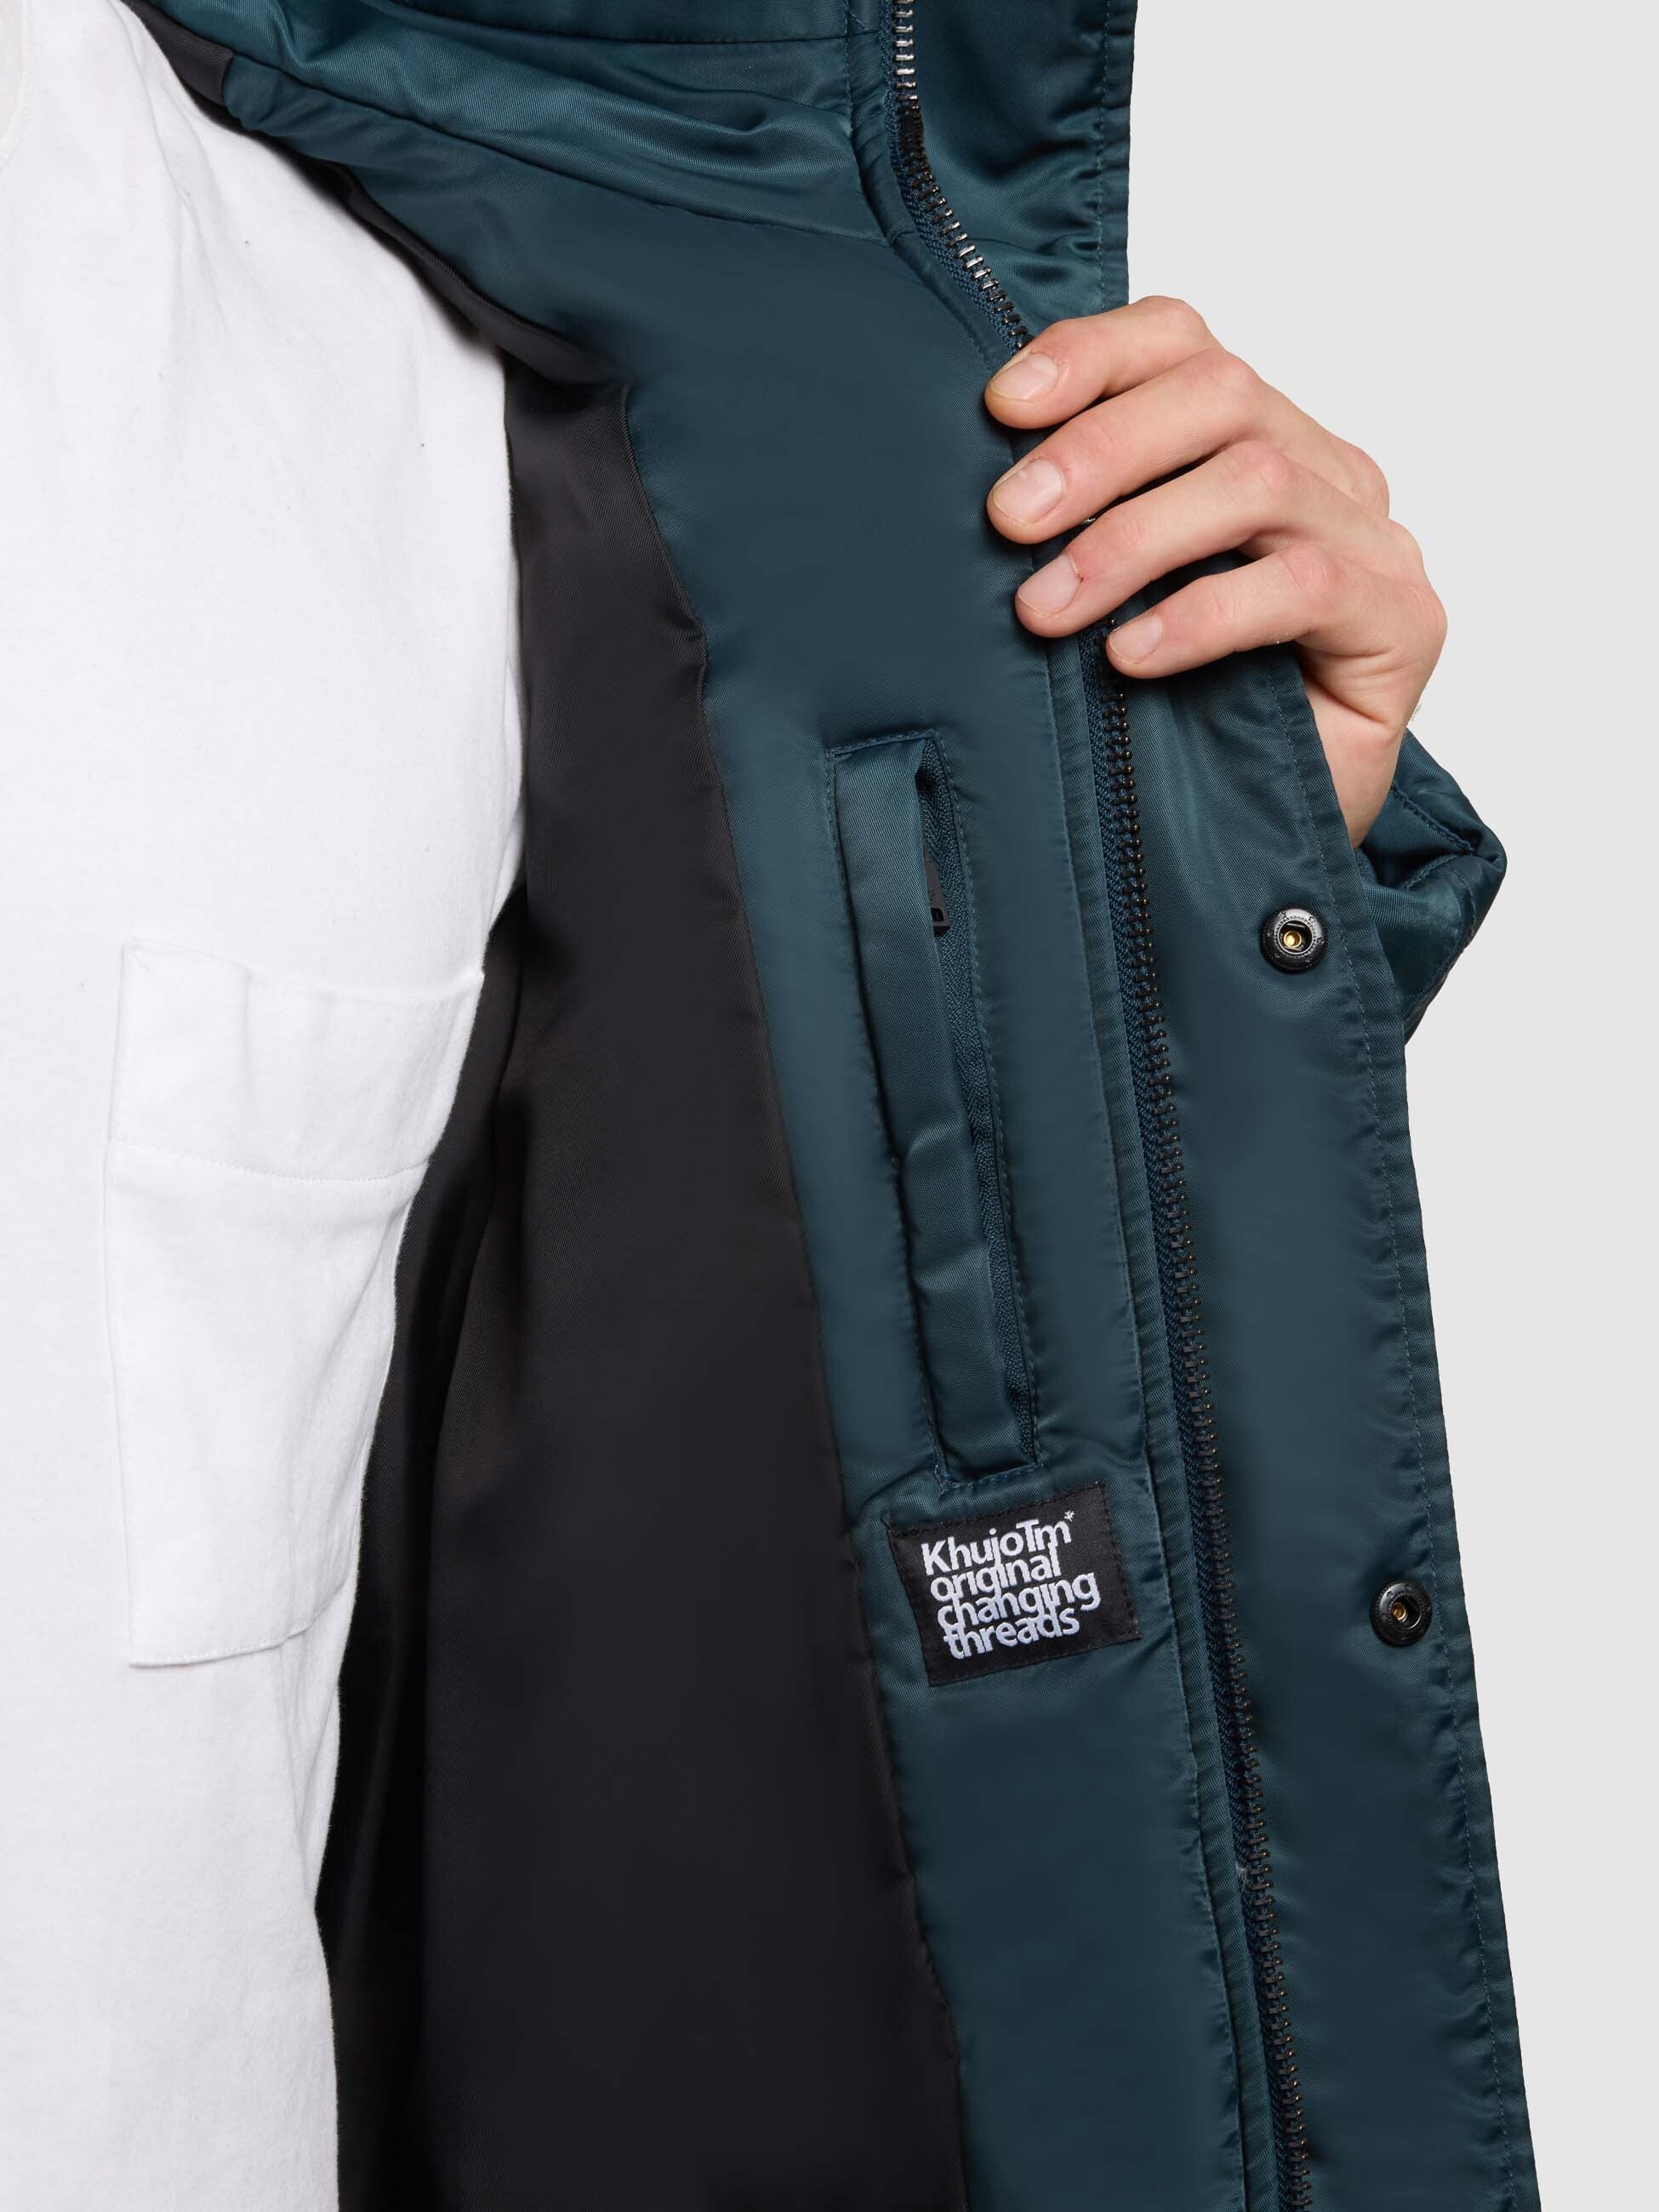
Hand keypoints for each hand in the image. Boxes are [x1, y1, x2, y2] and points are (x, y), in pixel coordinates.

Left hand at [982, 296, 1445, 844]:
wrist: (1262, 842)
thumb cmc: (1177, 717)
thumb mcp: (1107, 604)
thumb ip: (1070, 531)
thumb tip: (968, 489)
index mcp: (1254, 437)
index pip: (1182, 342)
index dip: (1092, 355)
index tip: (1000, 407)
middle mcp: (1324, 471)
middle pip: (1220, 394)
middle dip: (1099, 450)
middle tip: (1009, 523)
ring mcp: (1374, 540)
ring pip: (1258, 480)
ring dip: (1134, 539)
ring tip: (1047, 610)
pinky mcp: (1401, 620)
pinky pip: (1304, 583)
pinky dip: (1203, 615)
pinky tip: (1132, 656)